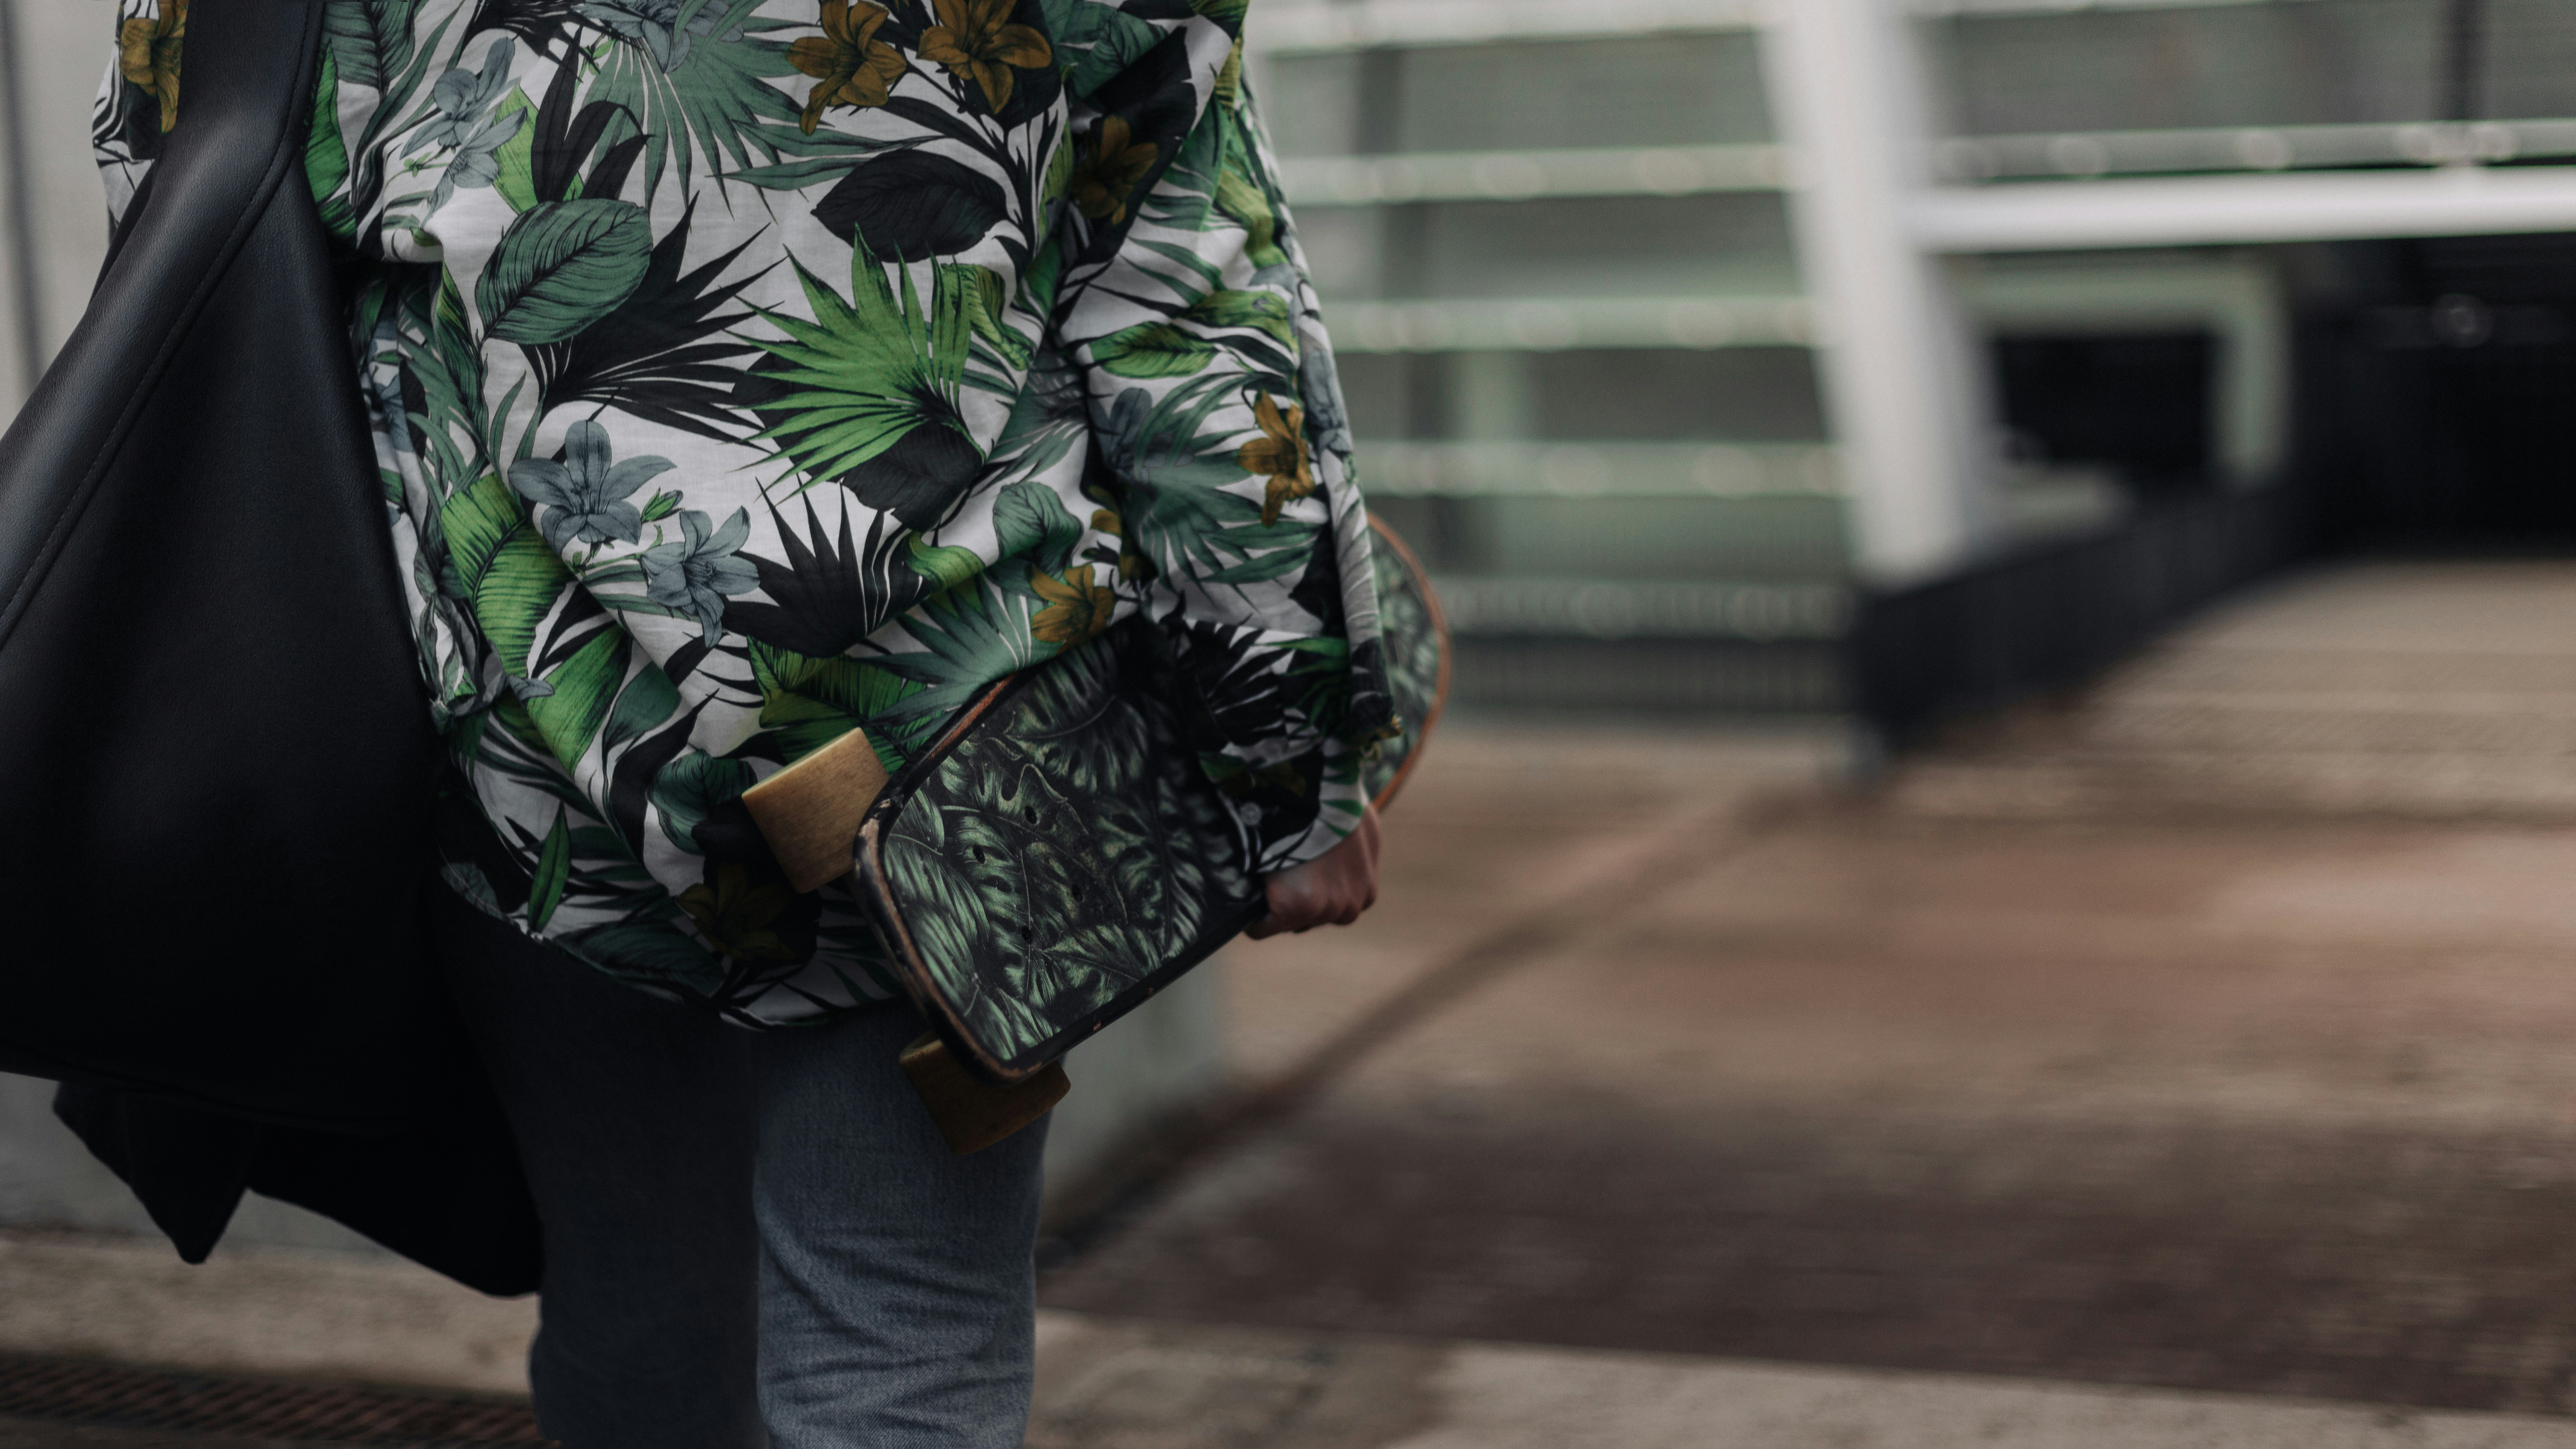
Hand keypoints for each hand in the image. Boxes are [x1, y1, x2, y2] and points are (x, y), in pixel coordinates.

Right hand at [1247, 805, 1380, 938]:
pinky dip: (1250, 916)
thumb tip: (1336, 859)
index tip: (1295, 870)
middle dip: (1294, 900)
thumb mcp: (1361, 830)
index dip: (1308, 890)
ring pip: (1287, 922)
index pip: (1331, 908)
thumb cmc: (1334, 800)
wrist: (1314, 791)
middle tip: (1279, 868)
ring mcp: (1325, 909)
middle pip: (1311, 919)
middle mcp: (1350, 906)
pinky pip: (1261, 927)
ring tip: (1265, 871)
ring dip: (1272, 905)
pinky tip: (1247, 889)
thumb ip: (1355, 855)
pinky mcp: (1296, 907)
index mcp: (1366, 892)